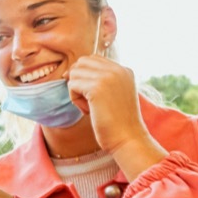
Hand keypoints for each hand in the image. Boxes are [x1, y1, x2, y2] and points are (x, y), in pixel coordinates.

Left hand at [65, 56, 165, 175]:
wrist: (127, 139)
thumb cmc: (117, 122)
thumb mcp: (113, 94)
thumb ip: (100, 80)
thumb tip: (70, 71)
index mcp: (124, 70)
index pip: (94, 59)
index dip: (83, 73)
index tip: (86, 92)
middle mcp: (118, 69)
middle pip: (82, 62)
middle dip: (78, 80)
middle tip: (86, 100)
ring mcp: (108, 77)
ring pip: (75, 73)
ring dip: (76, 91)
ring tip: (90, 107)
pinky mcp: (97, 87)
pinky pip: (72, 85)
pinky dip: (75, 99)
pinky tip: (88, 111)